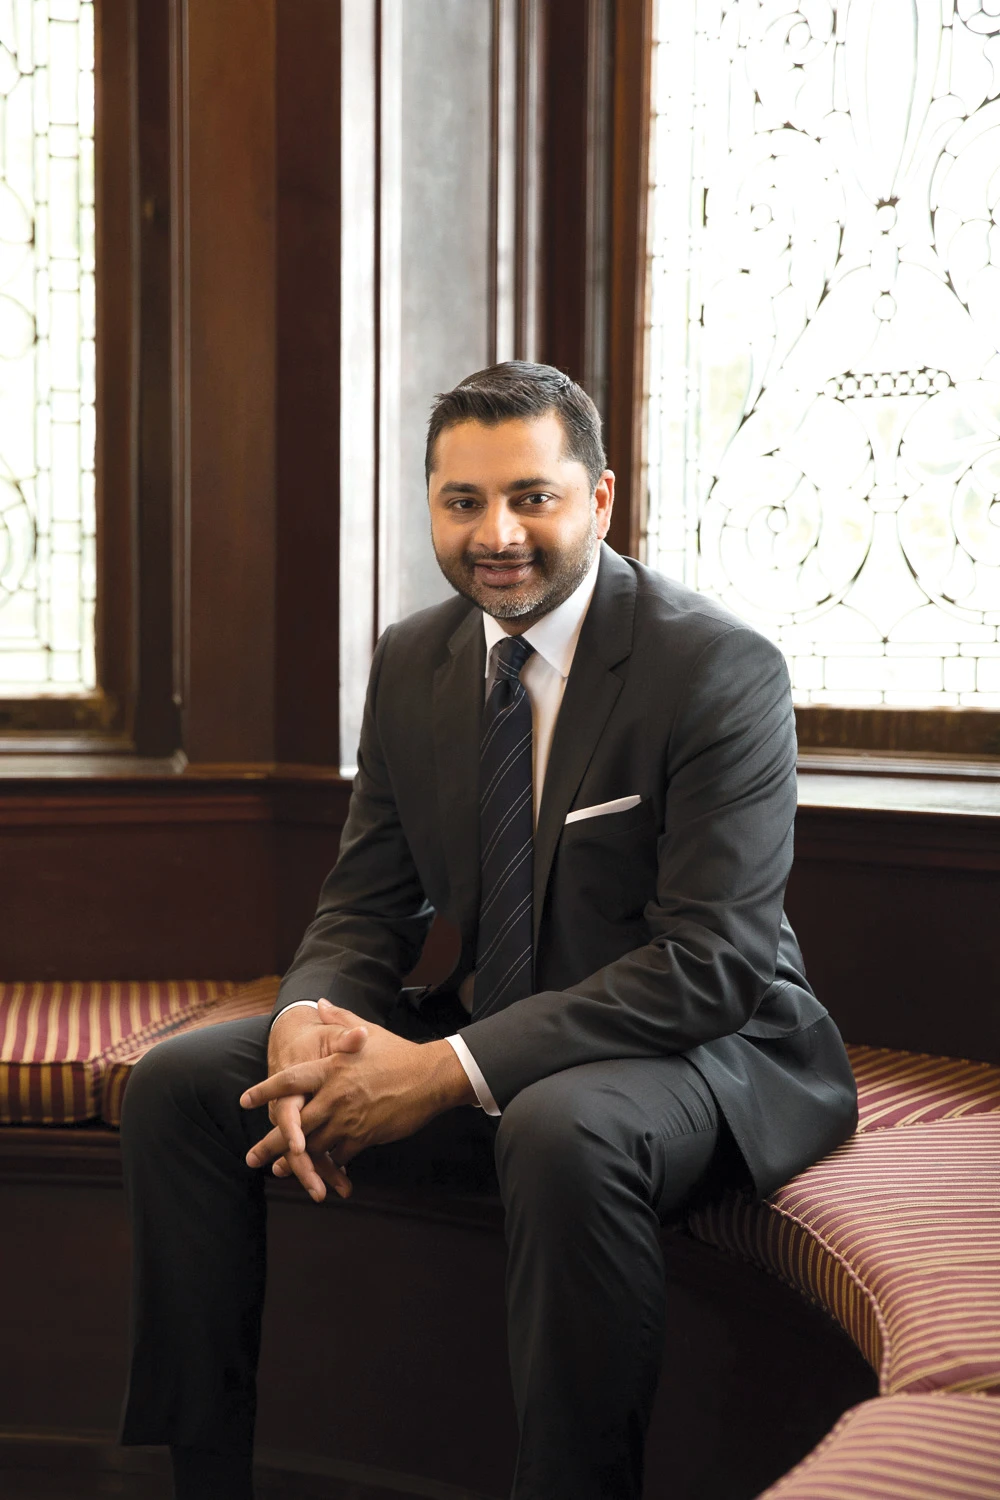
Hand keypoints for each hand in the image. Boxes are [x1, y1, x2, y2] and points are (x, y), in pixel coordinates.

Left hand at [241, 1000, 475, 1201]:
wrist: (431, 1077)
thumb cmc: (397, 1053)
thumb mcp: (366, 1030)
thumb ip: (338, 1019)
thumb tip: (319, 1002)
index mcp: (331, 1068)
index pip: (289, 1080)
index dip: (265, 1091)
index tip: (245, 1100)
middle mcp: (334, 1095)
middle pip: (293, 1123)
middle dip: (270, 1144)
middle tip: (251, 1157)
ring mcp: (348, 1118)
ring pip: (313, 1145)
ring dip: (294, 1160)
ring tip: (278, 1170)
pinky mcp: (364, 1136)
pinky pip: (339, 1155)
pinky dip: (329, 1164)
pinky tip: (321, 1170)